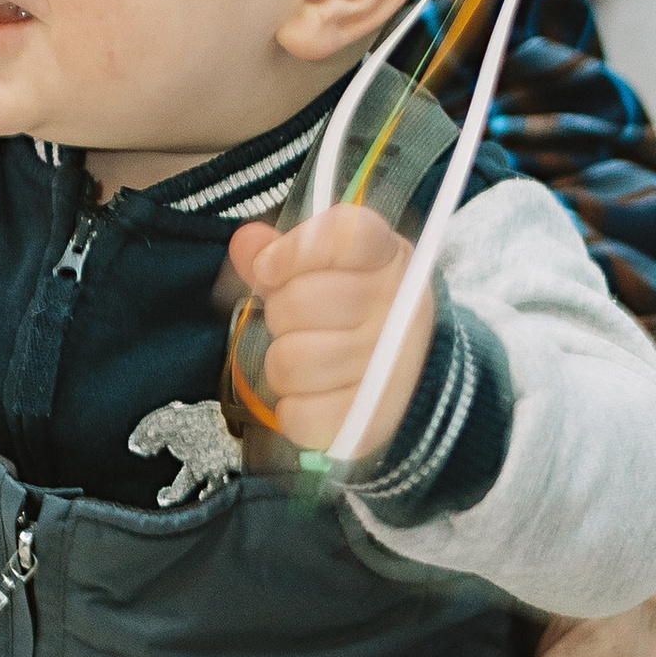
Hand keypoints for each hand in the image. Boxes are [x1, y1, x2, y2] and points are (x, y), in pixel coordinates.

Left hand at [230, 206, 433, 459]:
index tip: (269, 267)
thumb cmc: (358, 310)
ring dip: (281, 364)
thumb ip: (285, 252)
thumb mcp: (330, 267)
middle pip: (297, 301)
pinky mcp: (371, 420)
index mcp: (388, 257)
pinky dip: (293, 409)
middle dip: (279, 313)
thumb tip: (246, 242)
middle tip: (298, 322)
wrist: (409, 376)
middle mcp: (396, 307)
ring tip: (305, 358)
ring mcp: (388, 367)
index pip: (342, 235)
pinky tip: (313, 395)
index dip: (292, 251)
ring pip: (288, 362)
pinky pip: (298, 415)